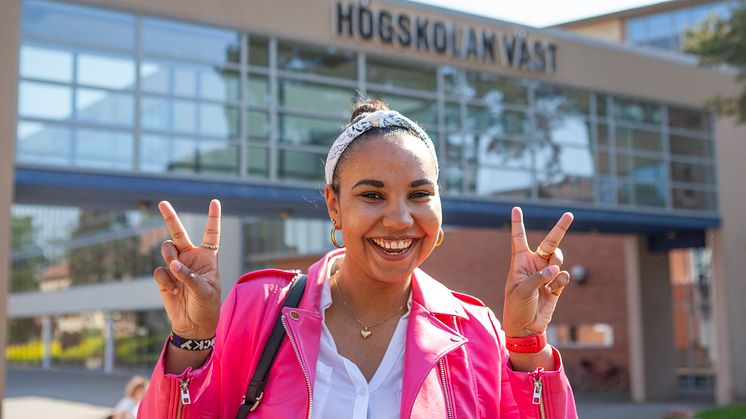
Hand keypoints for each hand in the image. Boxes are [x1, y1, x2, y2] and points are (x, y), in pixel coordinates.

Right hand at [153, 199, 221, 338]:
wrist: (192, 325)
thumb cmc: (206, 306)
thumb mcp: (204, 291)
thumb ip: (189, 276)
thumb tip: (172, 264)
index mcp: (207, 257)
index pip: (211, 234)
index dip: (213, 217)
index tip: (214, 201)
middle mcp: (191, 257)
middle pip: (179, 233)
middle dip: (170, 217)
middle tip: (162, 202)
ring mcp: (176, 266)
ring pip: (166, 249)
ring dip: (169, 258)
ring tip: (176, 273)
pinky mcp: (164, 277)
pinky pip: (159, 270)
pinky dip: (165, 280)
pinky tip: (173, 291)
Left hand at [503, 207, 572, 337]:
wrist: (526, 327)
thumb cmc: (516, 307)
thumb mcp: (521, 291)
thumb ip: (538, 277)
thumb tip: (556, 268)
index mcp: (520, 262)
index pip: (519, 238)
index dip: (518, 223)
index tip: (516, 208)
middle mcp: (534, 264)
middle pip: (549, 242)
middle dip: (560, 228)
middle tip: (569, 214)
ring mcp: (546, 274)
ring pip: (559, 258)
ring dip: (557, 263)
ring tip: (551, 275)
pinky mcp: (556, 285)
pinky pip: (564, 276)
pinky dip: (560, 282)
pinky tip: (552, 290)